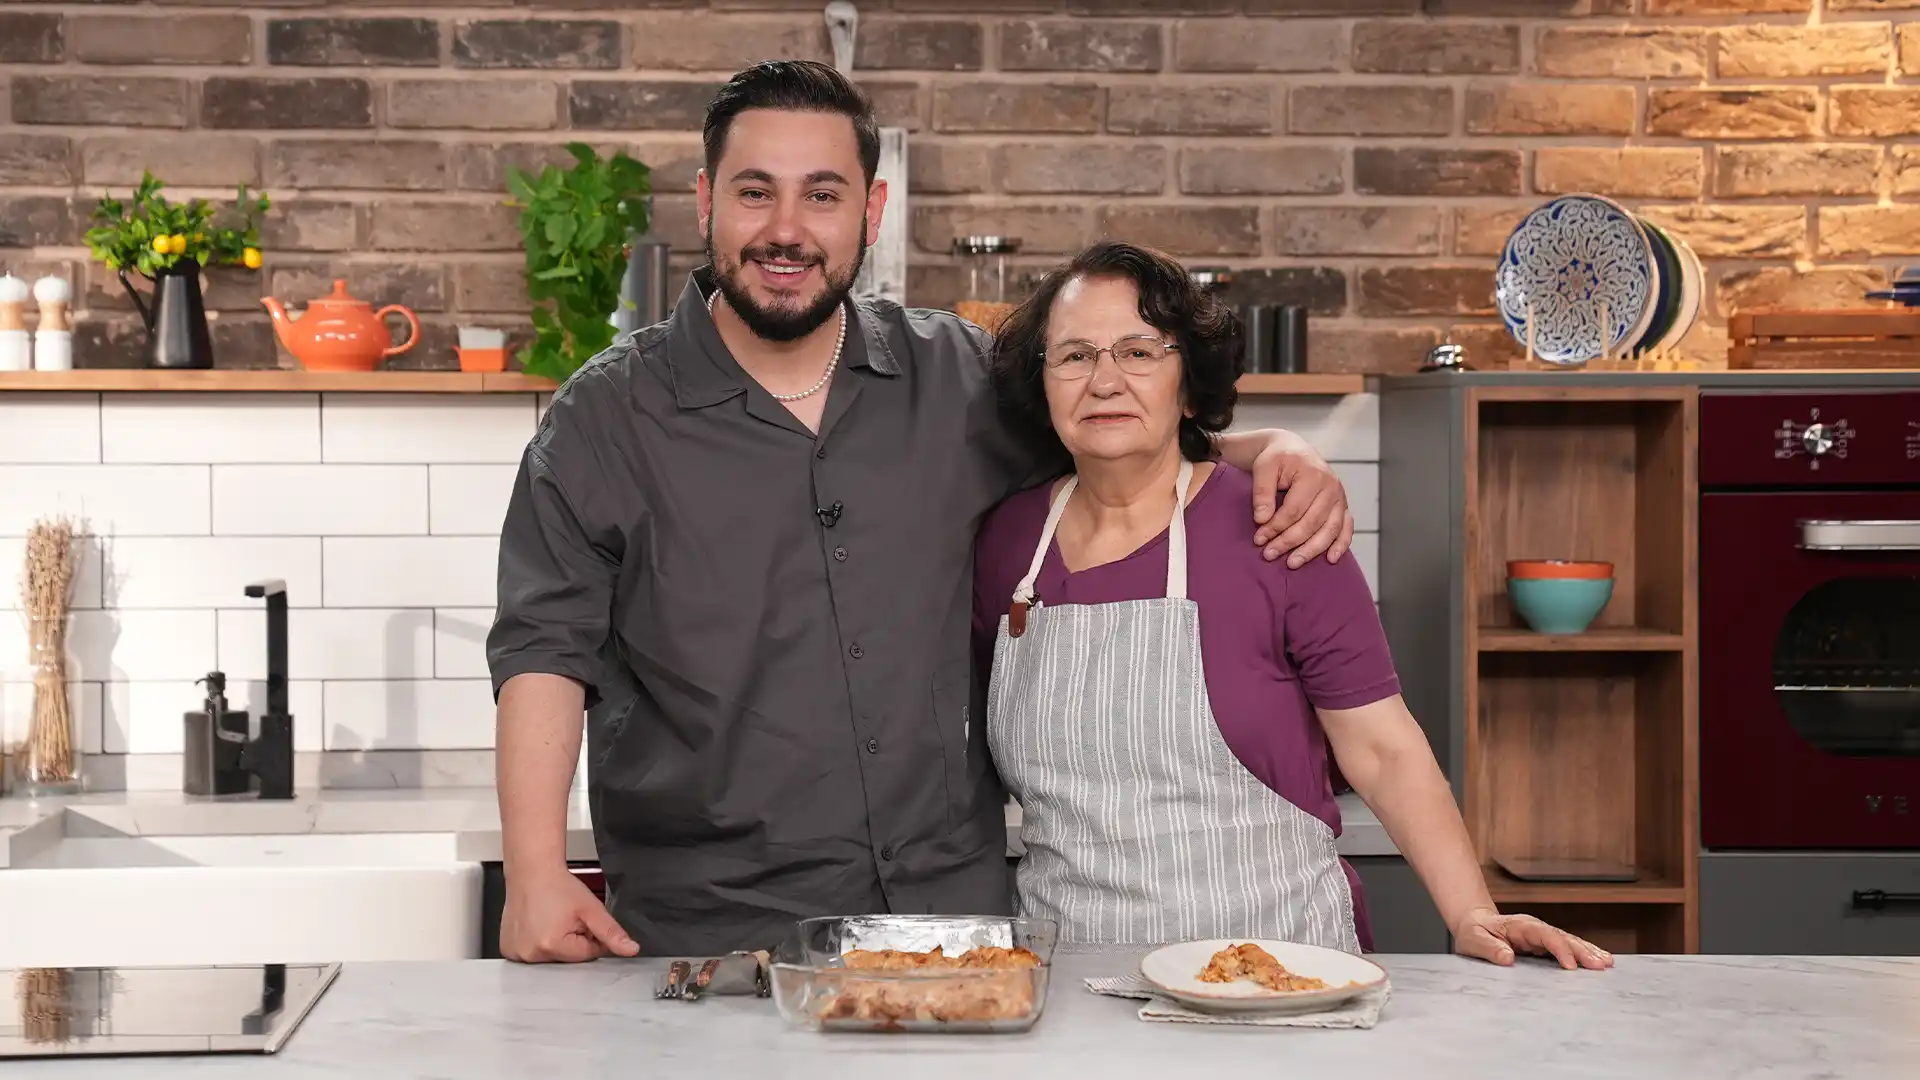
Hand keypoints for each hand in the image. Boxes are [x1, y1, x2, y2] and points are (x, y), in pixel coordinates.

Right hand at [500, 867, 640, 963]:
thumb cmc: (558, 886)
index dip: (591, 937)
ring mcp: (517, 953)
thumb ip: (611, 932)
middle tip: (565, 919)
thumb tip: (631, 950)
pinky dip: (537, 944)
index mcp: (552, 946)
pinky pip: (532, 954)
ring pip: (551, 958)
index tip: (582, 921)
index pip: (587, 955)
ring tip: (550, 920)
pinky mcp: (508, 950)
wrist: (532, 871)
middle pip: (568, 959)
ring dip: (555, 944)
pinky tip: (537, 925)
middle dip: (573, 942)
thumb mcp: (592, 909)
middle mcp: (531, 954)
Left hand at [1248, 436, 1353, 567]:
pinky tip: (1330, 559)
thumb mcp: (1264, 467)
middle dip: (1289, 542)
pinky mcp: (1343, 506)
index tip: (1258, 539)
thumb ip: (1262, 492)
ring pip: (1329, 530)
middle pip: (1311, 522)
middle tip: (1269, 555)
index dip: (1275, 527)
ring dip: (1311, 550)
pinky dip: (1341, 545)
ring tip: (1292, 563)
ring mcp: (1340, 497)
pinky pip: (1347, 528)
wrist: (1293, 448)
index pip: (1294, 510)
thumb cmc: (1277, 458)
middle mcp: (1331, 487)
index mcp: (1312, 475)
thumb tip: (1262, 519)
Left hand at [1452, 907, 1612, 970]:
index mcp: (1520, 926)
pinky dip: (1583, 954)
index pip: (1545, 935)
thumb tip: (1508, 957)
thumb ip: (1488, 948)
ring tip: (1608, 963)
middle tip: (1602, 965)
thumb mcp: (1473, 940)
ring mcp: (1542, 936)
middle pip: (1563, 937)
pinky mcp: (1544, 945)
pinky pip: (1567, 948)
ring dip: (1588, 951)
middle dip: (1582, 951)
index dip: (1559, 949)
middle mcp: (1536, 928)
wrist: (1474, 924)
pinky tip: (1599, 961)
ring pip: (1569, 941)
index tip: (1571, 966)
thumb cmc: (1473, 933)